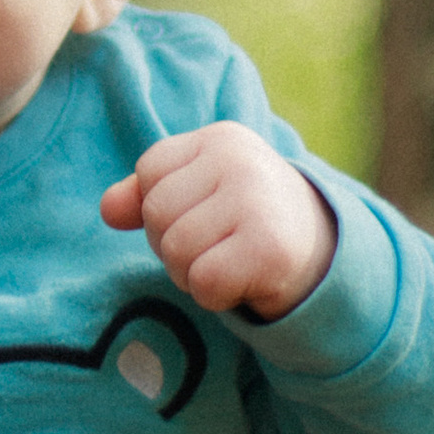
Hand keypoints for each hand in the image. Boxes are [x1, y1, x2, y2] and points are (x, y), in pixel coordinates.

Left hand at [101, 120, 336, 316]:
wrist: (324, 257)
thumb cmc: (247, 220)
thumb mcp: (200, 193)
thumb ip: (147, 194)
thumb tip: (109, 209)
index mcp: (220, 138)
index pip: (150, 172)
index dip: (163, 208)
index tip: (204, 215)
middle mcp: (240, 161)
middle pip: (156, 214)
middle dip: (173, 244)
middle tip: (217, 246)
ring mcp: (257, 201)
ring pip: (175, 251)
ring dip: (192, 273)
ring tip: (228, 263)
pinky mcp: (270, 248)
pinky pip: (203, 282)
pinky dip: (215, 295)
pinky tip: (244, 281)